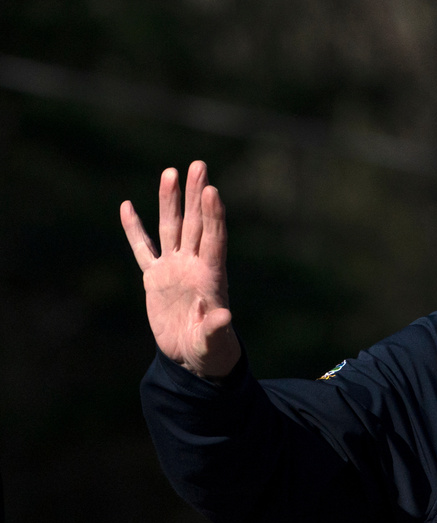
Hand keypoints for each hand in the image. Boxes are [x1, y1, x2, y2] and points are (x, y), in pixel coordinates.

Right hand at [121, 161, 240, 378]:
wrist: (192, 357)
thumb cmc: (209, 351)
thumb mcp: (213, 342)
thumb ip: (216, 328)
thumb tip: (224, 315)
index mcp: (211, 277)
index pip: (214, 240)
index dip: (213, 216)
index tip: (213, 191)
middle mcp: (194, 266)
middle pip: (195, 224)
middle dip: (196, 196)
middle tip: (198, 166)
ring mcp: (174, 269)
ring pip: (171, 228)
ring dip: (171, 201)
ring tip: (171, 172)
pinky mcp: (156, 278)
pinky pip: (142, 249)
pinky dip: (134, 229)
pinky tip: (127, 206)